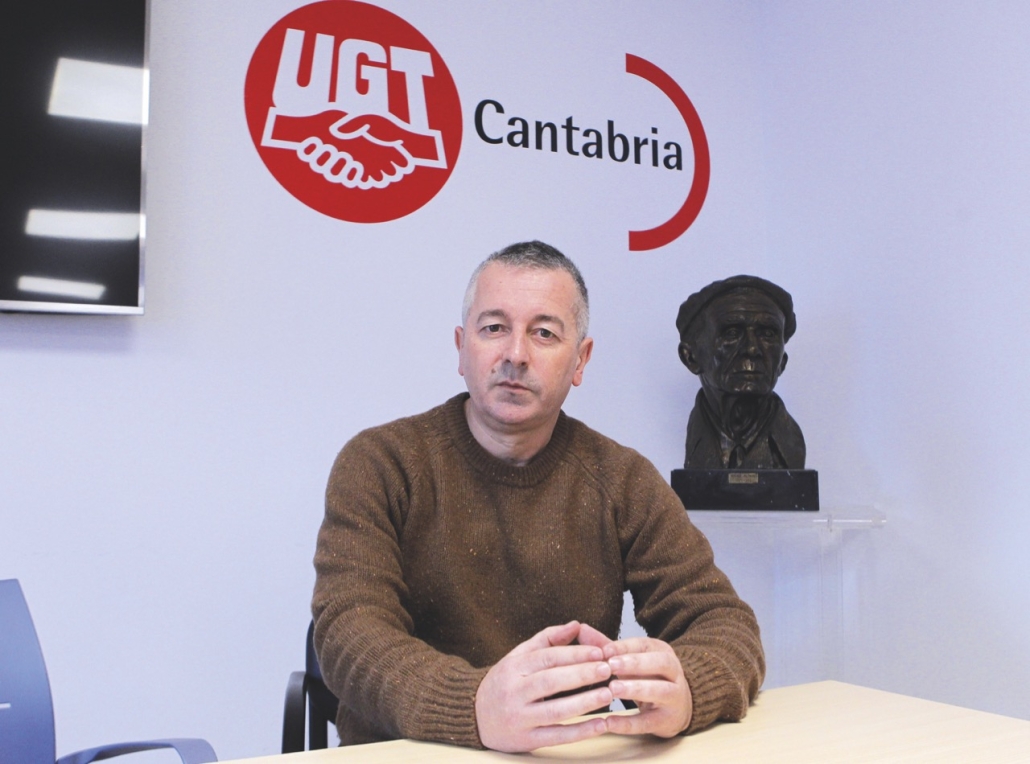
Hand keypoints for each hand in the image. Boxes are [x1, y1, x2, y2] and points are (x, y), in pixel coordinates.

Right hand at [475, 621, 613, 751]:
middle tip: (608, 669)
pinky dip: (580, 732)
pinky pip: (556, 736)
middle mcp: (514, 692)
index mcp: (513, 667)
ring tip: (608, 693)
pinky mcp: (525, 740)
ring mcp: (519, 718)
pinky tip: (601, 725)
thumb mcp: (518, 655)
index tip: (600, 652)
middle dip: (582, 674)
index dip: (575, 654)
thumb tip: (576, 624)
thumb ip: (547, 639)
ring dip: (584, 703)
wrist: (472, 714)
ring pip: (555, 710)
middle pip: (551, 681)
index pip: (547, 657)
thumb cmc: (503, 682)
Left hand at [602, 637, 691, 737]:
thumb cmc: (648, 678)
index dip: (624, 647)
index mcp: (662, 652)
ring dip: (636, 689)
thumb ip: (607, 646)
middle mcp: (673, 672)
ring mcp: (674, 697)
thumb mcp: (631, 661)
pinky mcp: (667, 721)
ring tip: (612, 689)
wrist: (677, 709)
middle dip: (635, 663)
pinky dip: (628, 724)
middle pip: (660, 663)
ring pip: (660, 690)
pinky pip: (648, 722)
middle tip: (610, 665)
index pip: (645, 645)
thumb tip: (581, 629)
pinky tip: (609, 723)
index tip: (604, 650)